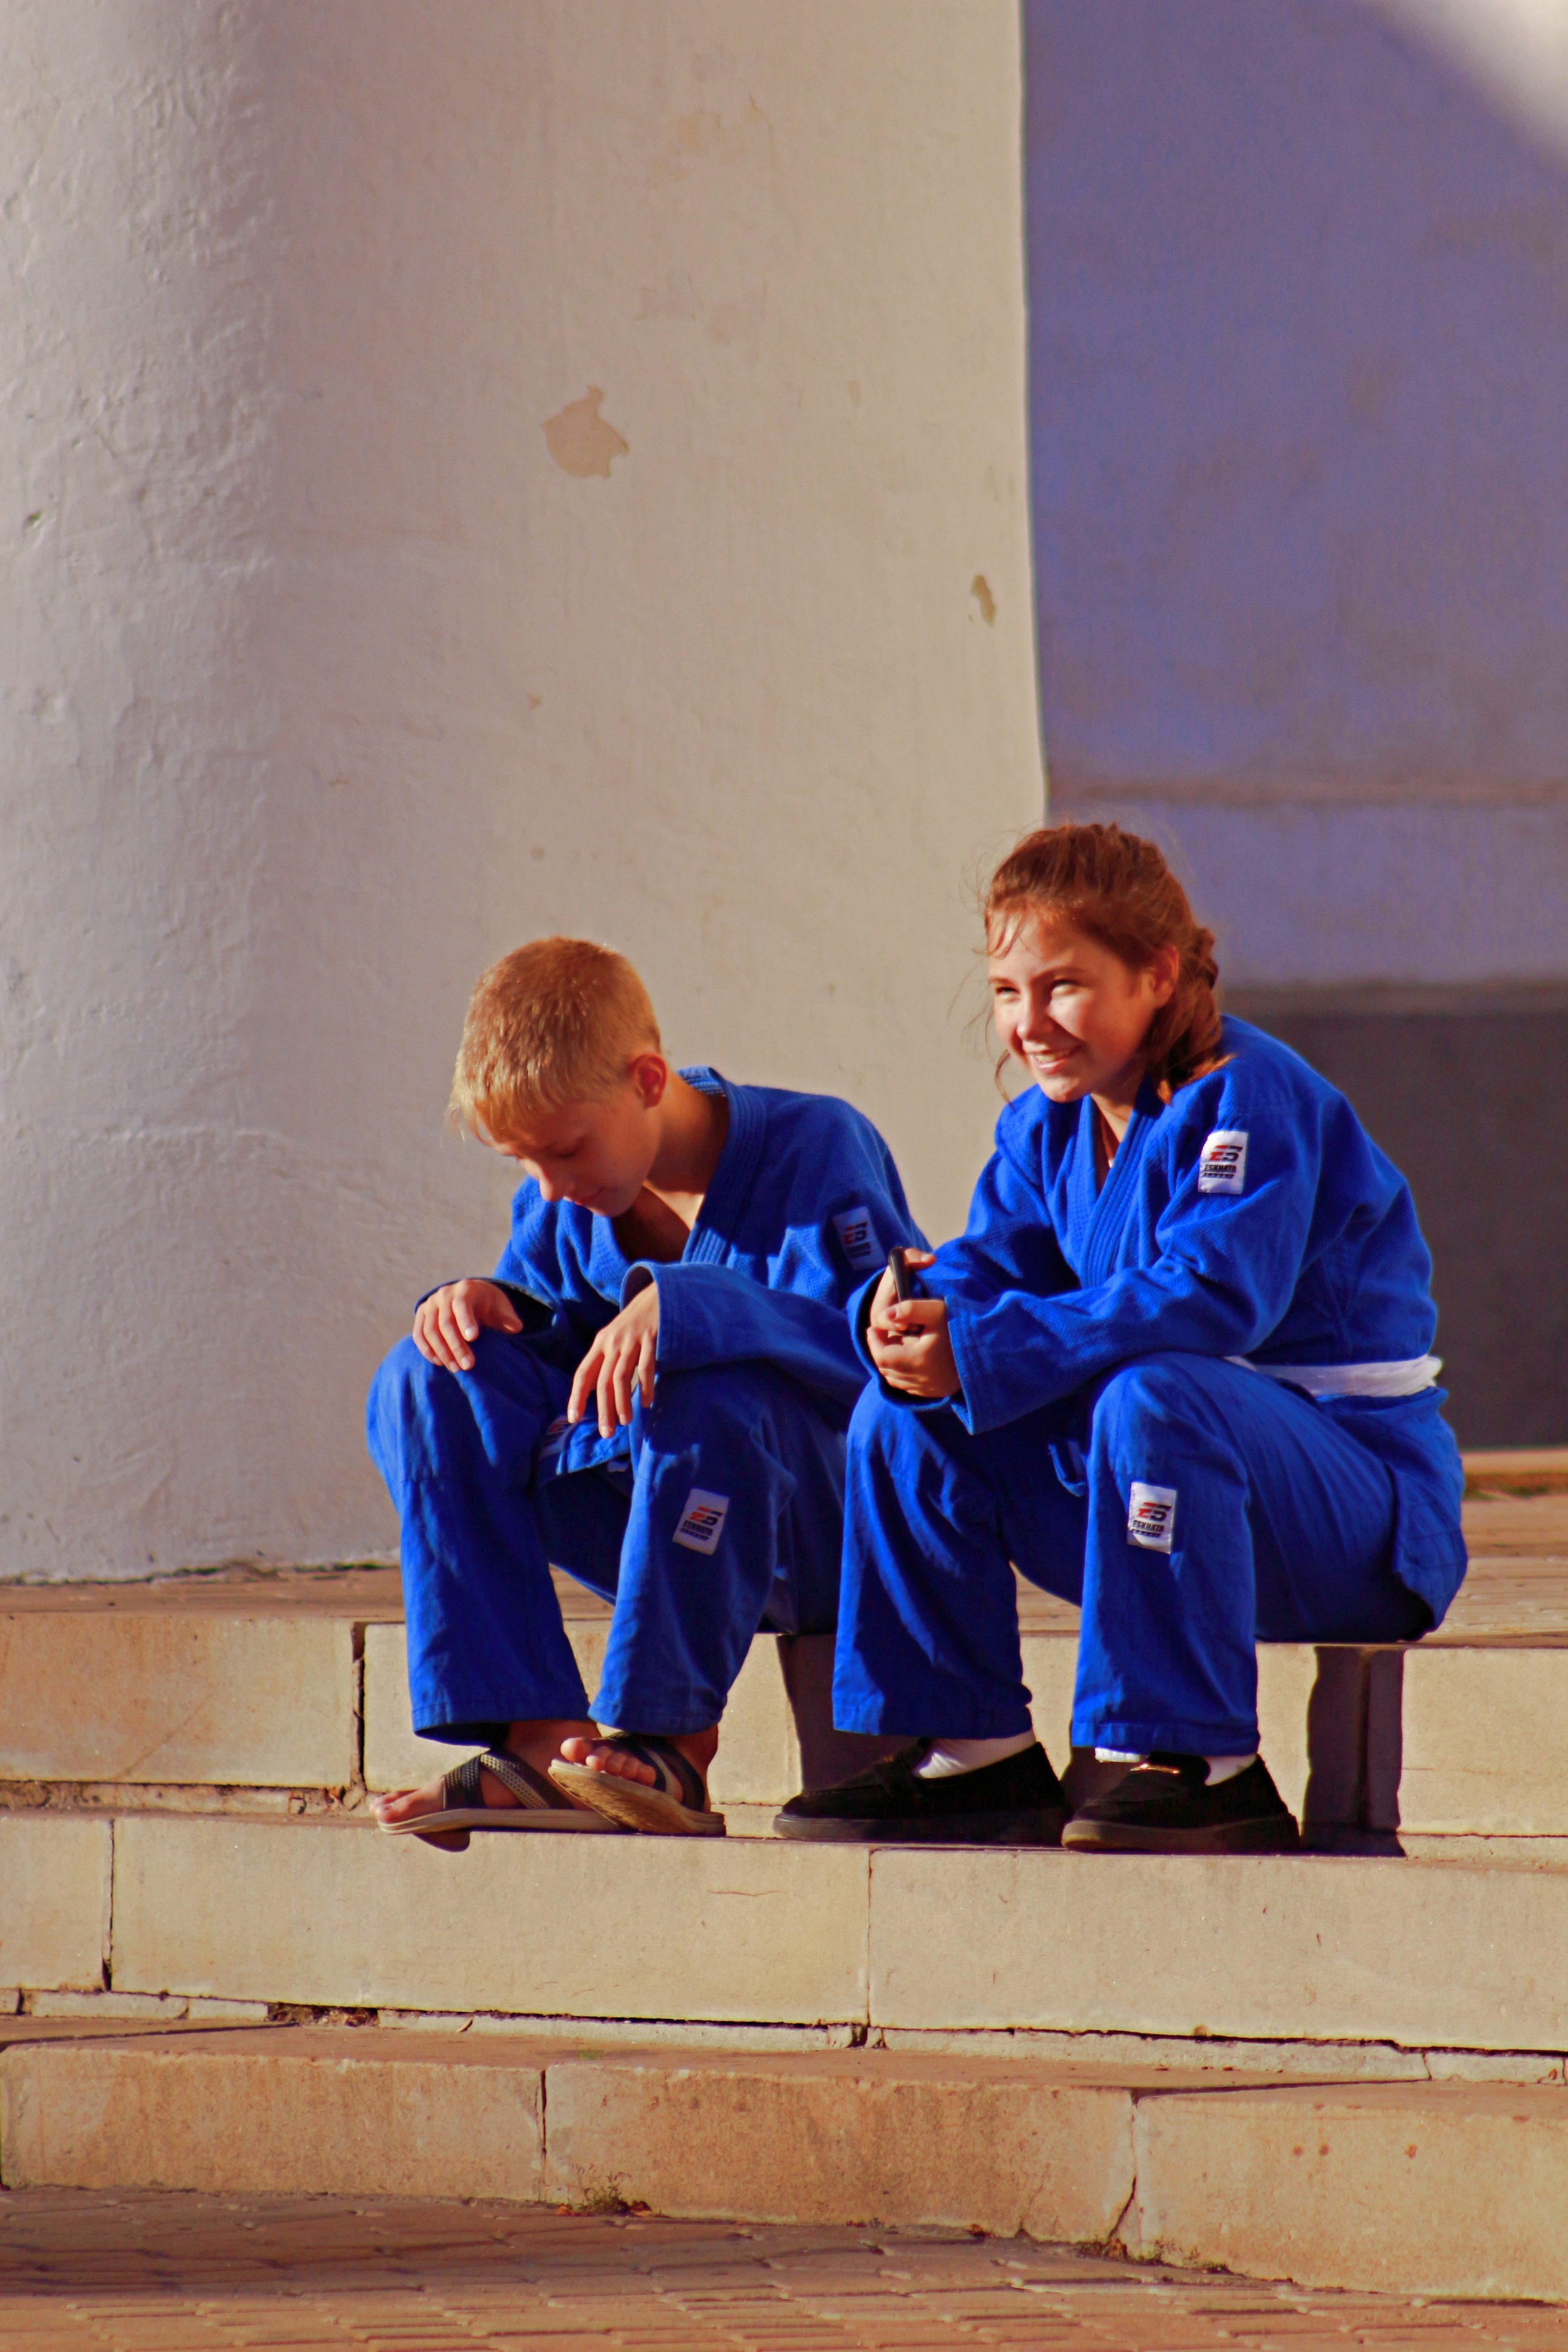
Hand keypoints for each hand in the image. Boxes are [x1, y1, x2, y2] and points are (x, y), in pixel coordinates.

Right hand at [412, 1278, 522, 1372]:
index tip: (473, 1338)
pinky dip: (427, 1349)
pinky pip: (419, 1334)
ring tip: (455, 1369)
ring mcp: (430, 1304)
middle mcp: (444, 1294)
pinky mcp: (421, 1315)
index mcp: (466, 1289)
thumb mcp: (501, 1307)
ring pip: (430, 1330)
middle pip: (446, 1322)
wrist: (470, 1295)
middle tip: (467, 1366)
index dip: (466, 1321)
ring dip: (442, 1351)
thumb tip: (516, 1328)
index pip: (463, 1305)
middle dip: (456, 1346)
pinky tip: (439, 1363)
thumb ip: (507, 1318)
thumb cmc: (488, 1304)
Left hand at [568, 1283, 660, 1437]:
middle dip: (603, 1409)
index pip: (583, 1373)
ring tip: (625, 1421)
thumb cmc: (635, 1324)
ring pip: (621, 1377)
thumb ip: (607, 1361)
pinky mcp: (651, 1338)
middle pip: (602, 1381)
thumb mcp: (615, 1339)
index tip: (574, 1418)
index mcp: (600, 1343)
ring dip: (622, 1402)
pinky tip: (646, 1401)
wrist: (656, 1296)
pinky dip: (645, 1386)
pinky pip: (646, 1367)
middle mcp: (612, 1342)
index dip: (577, 1396)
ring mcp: (631, 1340)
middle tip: (606, 1432)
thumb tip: (601, 1393)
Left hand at [866, 1249, 960, 1400]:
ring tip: (890, 1346)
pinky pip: (909, 1387)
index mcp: (918, 1360)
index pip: (881, 1356)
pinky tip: (905, 1360)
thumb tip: (887, 1315)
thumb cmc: (964, 1326)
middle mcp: (922, 1379)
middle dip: (878, 1351)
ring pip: (896, 1380)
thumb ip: (910, 1309)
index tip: (872, 1327)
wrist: (991, 1348)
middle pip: (886, 1370)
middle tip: (879, 1335)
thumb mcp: (938, 1310)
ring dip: (888, 1364)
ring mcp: (930, 1388)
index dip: (873, 1342)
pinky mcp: (937, 1392)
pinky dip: (901, 1374)